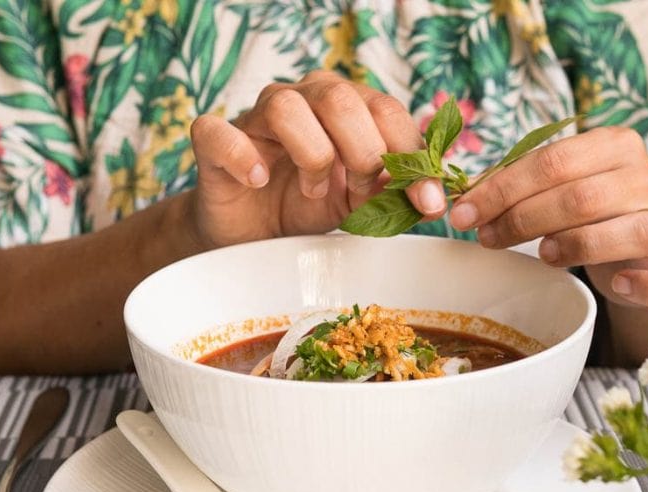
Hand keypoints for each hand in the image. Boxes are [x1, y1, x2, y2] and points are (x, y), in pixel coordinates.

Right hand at [185, 71, 445, 248]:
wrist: (251, 236)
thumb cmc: (306, 206)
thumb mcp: (362, 202)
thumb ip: (394, 190)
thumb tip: (433, 193)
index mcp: (345, 105)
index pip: (386, 109)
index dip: (411, 155)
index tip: (426, 202)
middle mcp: (303, 98)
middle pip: (341, 100)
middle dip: (365, 154)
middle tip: (363, 195)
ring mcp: (256, 117)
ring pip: (287, 108)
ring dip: (313, 157)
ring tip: (314, 191)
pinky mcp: (214, 142)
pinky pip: (220, 133)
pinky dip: (244, 158)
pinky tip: (258, 181)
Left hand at [449, 126, 647, 309]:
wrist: (645, 257)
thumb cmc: (590, 219)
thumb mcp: (555, 192)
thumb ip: (518, 188)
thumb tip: (462, 199)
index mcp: (616, 146)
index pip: (552, 161)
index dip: (502, 189)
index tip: (462, 214)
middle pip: (579, 196)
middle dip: (522, 220)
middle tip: (486, 239)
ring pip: (626, 230)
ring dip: (575, 246)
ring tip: (542, 255)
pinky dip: (641, 284)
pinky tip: (615, 284)